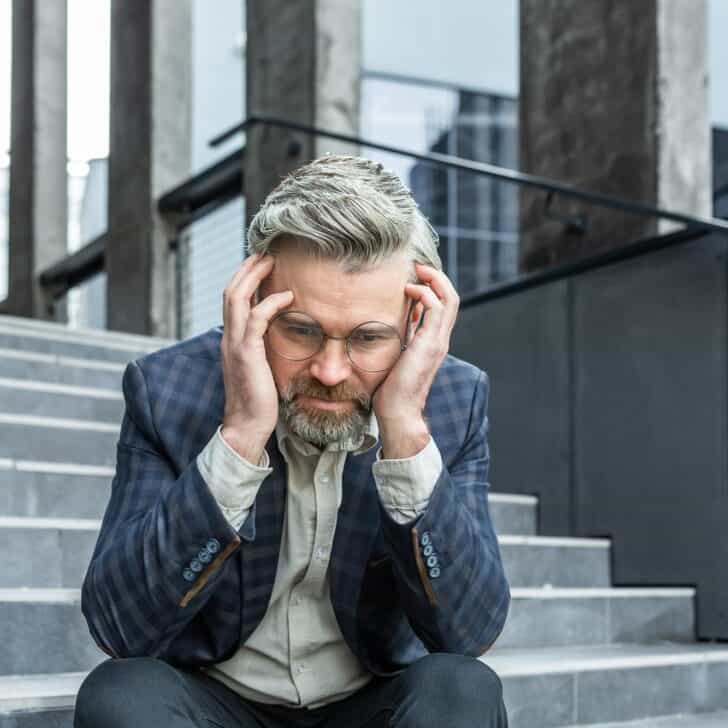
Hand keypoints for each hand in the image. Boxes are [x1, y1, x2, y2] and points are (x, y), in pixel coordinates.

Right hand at [219, 253, 292, 461]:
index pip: (232, 300)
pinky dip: (271, 303)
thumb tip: (279, 337)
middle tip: (266, 252)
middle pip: (230, 291)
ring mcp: (235, 345)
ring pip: (236, 298)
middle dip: (247, 269)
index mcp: (232, 340)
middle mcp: (229, 338)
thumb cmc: (259, 400)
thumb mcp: (260, 368)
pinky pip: (256, 319)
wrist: (247, 426)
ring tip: (271, 261)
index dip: (244, 279)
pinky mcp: (246, 354)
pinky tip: (288, 297)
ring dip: (254, 276)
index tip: (261, 263)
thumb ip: (264, 349)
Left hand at [372, 263, 459, 456]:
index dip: (433, 287)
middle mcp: (440, 340)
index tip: (414, 274)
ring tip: (417, 269)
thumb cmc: (391, 391)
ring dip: (434, 279)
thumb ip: (399, 340)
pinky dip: (425, 293)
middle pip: (451, 298)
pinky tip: (408, 289)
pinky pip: (436, 308)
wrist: (398, 413)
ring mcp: (437, 342)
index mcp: (432, 342)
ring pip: (449, 299)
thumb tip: (389, 321)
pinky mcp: (429, 344)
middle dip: (437, 277)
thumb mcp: (395, 356)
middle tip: (418, 265)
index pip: (443, 306)